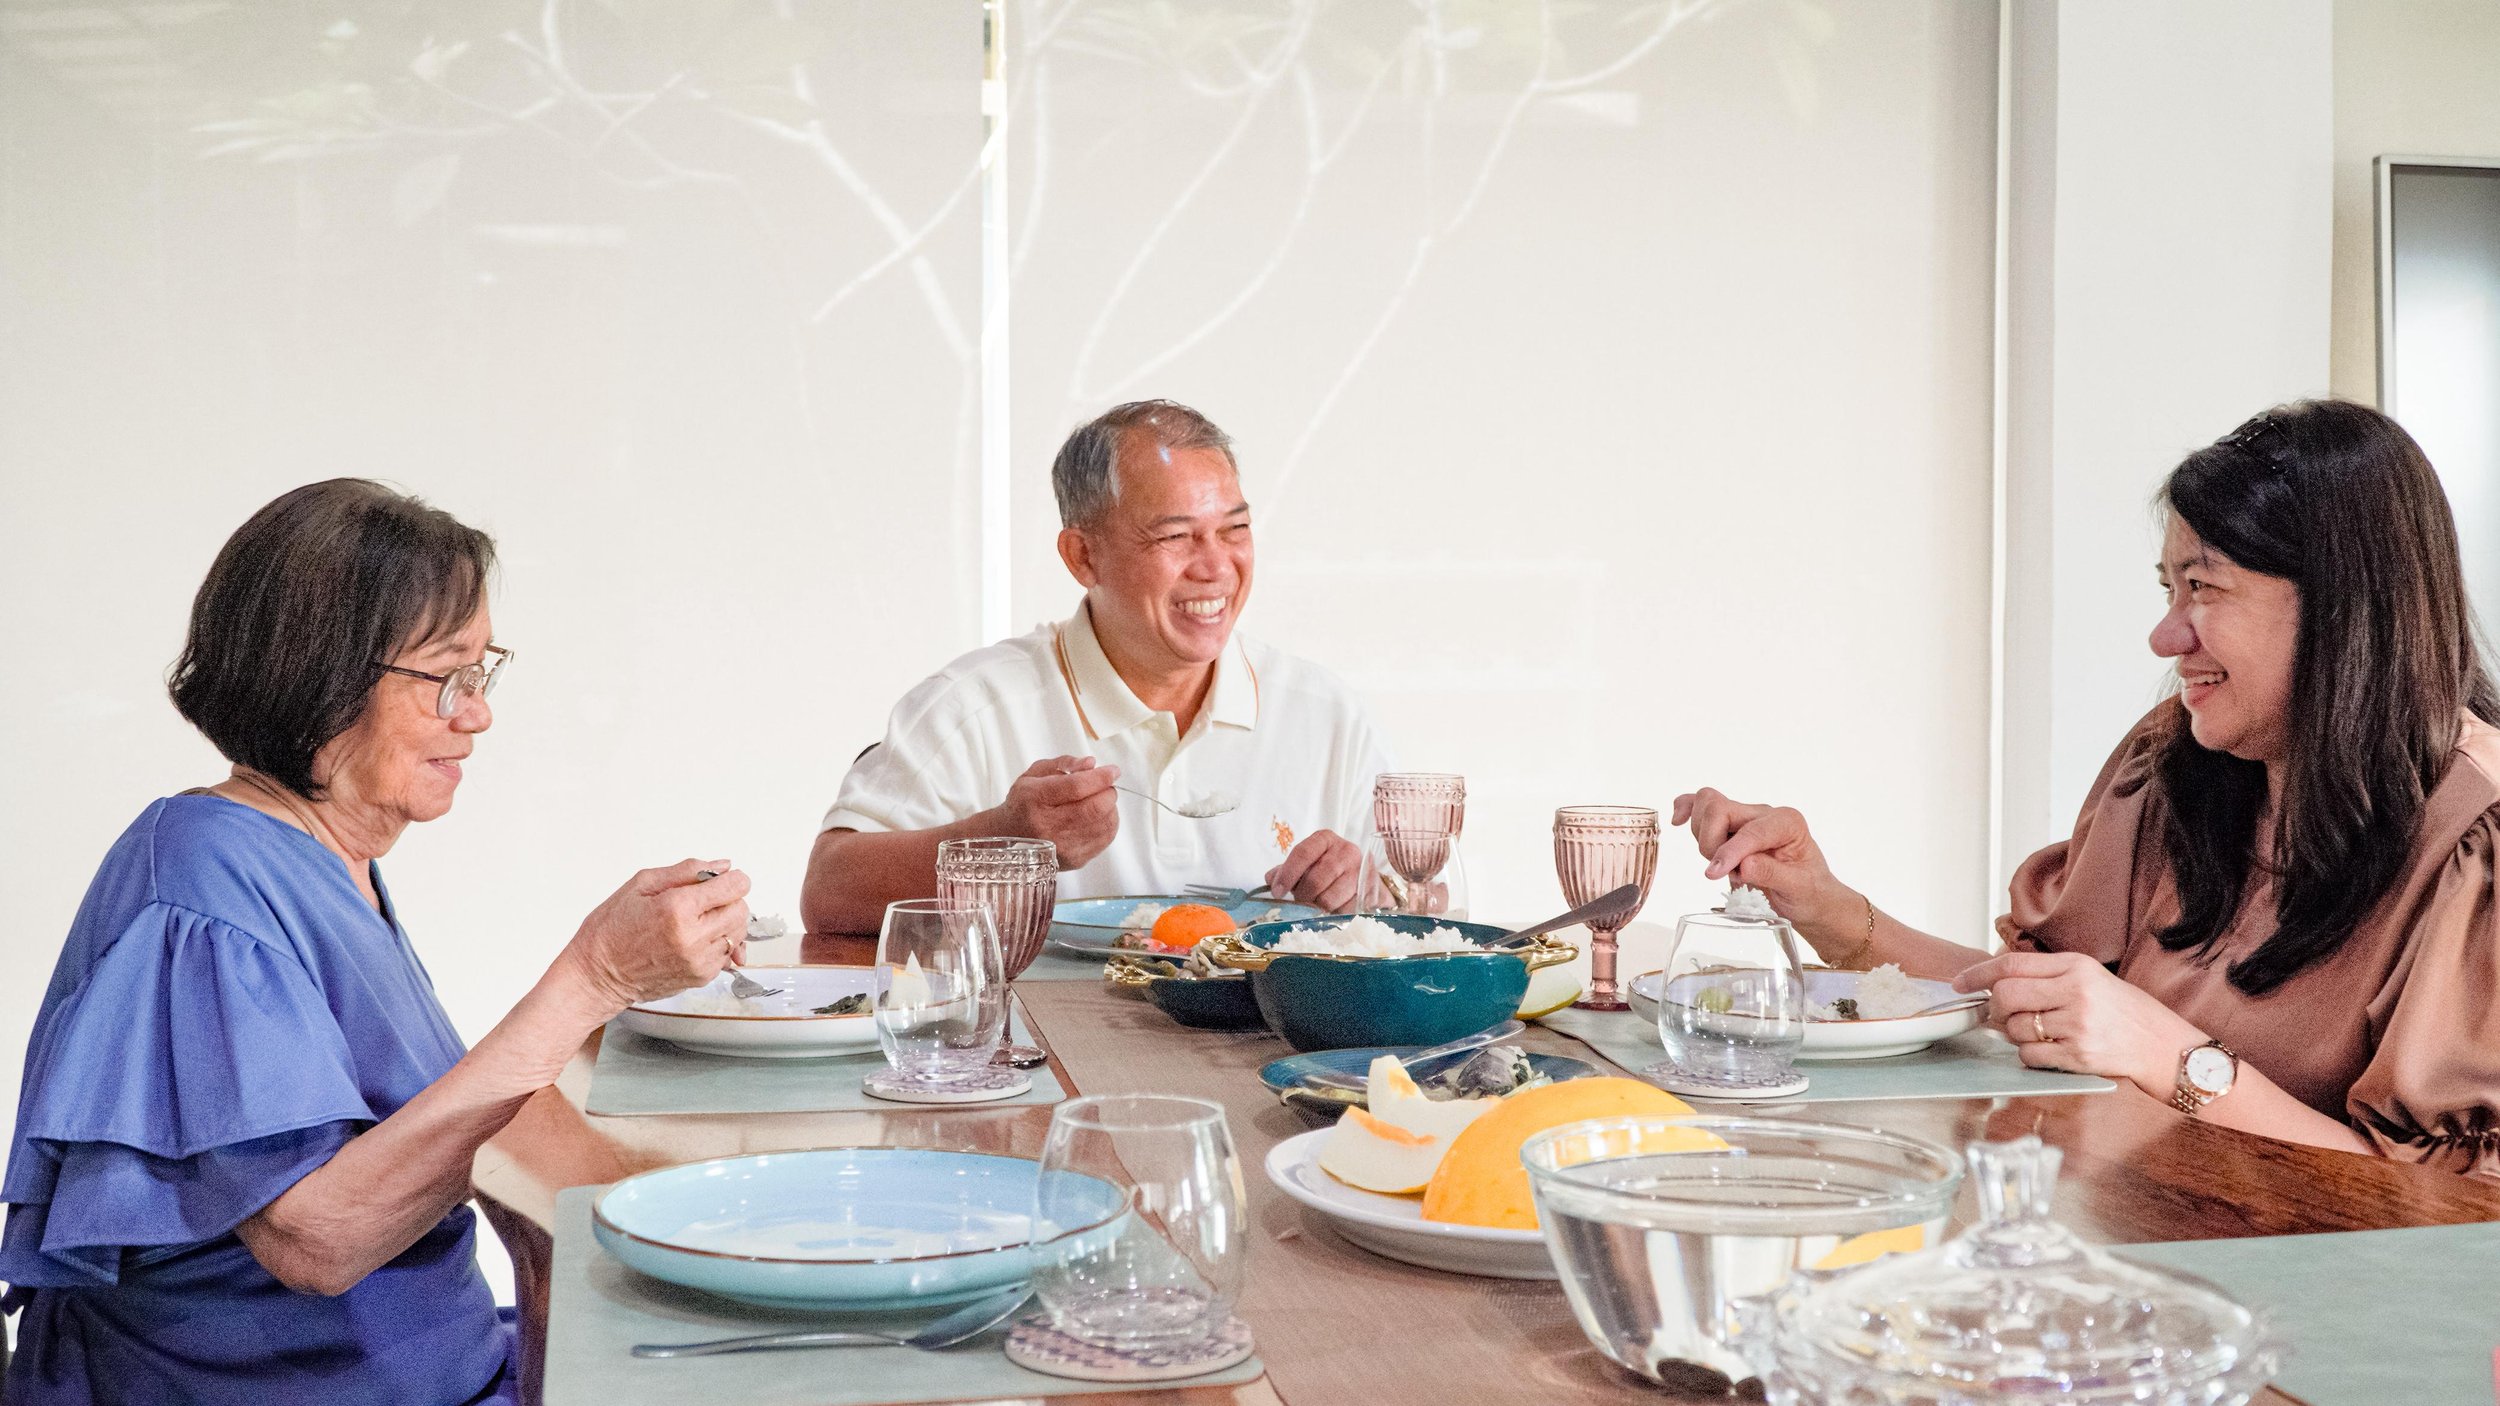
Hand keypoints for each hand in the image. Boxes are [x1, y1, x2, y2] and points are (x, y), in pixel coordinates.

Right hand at [561, 858, 751, 1011]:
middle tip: (704, 901)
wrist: (598, 975)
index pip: (735, 887)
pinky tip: (695, 940)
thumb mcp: (641, 885)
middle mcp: (693, 937)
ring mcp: (699, 960)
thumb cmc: (611, 930)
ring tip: (697, 921)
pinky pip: (727, 954)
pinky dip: (718, 944)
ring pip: (738, 933)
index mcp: (678, 909)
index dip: (732, 879)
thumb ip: (687, 871)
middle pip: (741, 909)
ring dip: (725, 923)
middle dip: (729, 900)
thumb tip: (722, 866)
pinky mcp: (700, 977)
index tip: (722, 880)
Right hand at [994, 756, 1121, 868]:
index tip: (1113, 771)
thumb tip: (1090, 764)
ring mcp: (1062, 846)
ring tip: (1101, 800)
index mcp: (1036, 799)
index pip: (1076, 787)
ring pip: (1103, 824)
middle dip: (1108, 792)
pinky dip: (1109, 823)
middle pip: (1094, 808)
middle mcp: (1047, 826)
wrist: (1010, 835)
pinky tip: (1099, 817)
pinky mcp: (1074, 859)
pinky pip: (1105, 839)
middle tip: (1106, 786)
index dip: (1100, 777)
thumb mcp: (1035, 774)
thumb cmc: (1024, 802)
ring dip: (1110, 808)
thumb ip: (1064, 763)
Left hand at [1267, 829, 1361, 910]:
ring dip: (1317, 906)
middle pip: (1314, 880)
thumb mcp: (1309, 864)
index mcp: (1325, 839)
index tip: (1277, 892)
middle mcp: (1345, 851)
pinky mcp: (1368, 892)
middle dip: (1302, 895)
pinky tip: (1332, 908)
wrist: (1364, 878)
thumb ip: (1288, 870)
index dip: (1287, 875)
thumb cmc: (1329, 869)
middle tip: (1300, 900)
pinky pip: (1342, 910)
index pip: (1302, 853)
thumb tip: (1270, 879)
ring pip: (1328, 899)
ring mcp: (1359, 871)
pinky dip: (1332, 913)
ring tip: (1317, 902)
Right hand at [1669, 788, 1849, 931]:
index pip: (1750, 830)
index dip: (1729, 851)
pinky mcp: (1729, 824)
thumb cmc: (1808, 892)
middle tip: (1721, 872)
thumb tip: (1744, 864)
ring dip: (1703, 838)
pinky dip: (1687, 810)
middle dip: (1711, 842)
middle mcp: (1765, 813)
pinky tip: (1678, 820)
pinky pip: (1701, 806)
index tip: (1714, 873)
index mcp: (1787, 822)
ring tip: (1722, 865)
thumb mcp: (1799, 888)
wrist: (1808, 896)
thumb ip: (1773, 873)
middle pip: (1720, 808)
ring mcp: (1745, 817)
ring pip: (1706, 808)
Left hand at [1953, 950, 2204, 1094]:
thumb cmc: (2124, 1011)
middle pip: (2006, 995)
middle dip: (1995, 1006)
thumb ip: (2047, 975)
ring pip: (2015, 1028)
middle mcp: (2076, 992)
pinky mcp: (2078, 1057)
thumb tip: (1994, 982)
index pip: (2012, 964)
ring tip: (2042, 1031)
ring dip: (2016, 1033)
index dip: (1979, 973)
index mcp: (2076, 966)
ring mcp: (2078, 1026)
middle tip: (2004, 1013)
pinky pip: (2030, 1055)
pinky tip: (2051, 1049)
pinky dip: (2031, 1054)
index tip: (1960, 982)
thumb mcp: (2091, 978)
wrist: (2165, 1047)